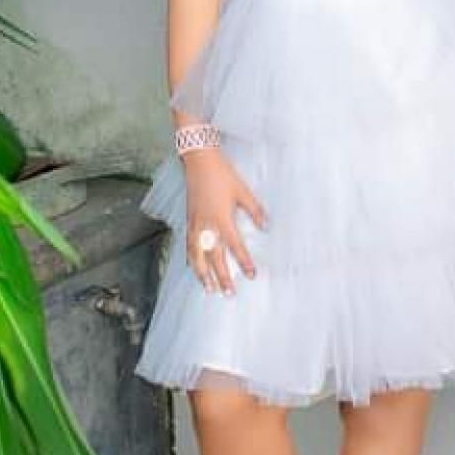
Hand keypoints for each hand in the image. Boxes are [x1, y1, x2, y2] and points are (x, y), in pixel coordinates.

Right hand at [184, 148, 266, 293]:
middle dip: (222, 276)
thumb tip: (266, 226)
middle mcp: (207, 226)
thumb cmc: (222, 174)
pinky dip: (191, 260)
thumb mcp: (242, 191)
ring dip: (203, 274)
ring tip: (209, 289)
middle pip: (214, 257)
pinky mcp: (188, 221)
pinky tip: (194, 268)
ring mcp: (195, 225)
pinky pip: (188, 246)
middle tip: (229, 293)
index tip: (251, 275)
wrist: (198, 161)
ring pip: (197, 256)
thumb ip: (254, 210)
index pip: (235, 247)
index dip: (244, 262)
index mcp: (222, 219)